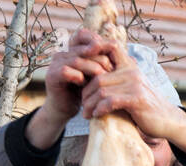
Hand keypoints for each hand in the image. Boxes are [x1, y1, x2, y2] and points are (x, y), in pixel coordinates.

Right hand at [29, 30, 112, 146]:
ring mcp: (56, 63)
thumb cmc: (84, 92)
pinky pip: (66, 71)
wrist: (66, 109)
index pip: (83, 35)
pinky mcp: (52, 75)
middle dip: (100, 58)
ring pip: (77, 60)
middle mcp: (63, 53)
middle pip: (84, 49)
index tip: (112, 54)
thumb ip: (110, 65)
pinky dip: (78, 77)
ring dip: (92, 68)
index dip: (97, 41)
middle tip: (112, 70)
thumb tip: (134, 60)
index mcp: (73, 50)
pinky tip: (86, 84)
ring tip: (103, 78)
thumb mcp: (98, 76)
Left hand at [78, 39, 185, 142]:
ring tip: (86, 114)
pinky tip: (97, 115)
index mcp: (129, 66)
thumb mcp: (132, 89)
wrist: (168, 120)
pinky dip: (100, 109)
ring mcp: (135, 84)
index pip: (110, 46)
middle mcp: (132, 72)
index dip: (94, 47)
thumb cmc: (146, 107)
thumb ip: (117, 82)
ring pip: (101, 89)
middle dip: (86, 92)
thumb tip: (95, 82)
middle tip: (82, 105)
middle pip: (98, 76)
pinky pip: (110, 101)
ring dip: (90, 104)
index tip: (80, 63)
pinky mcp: (137, 99)